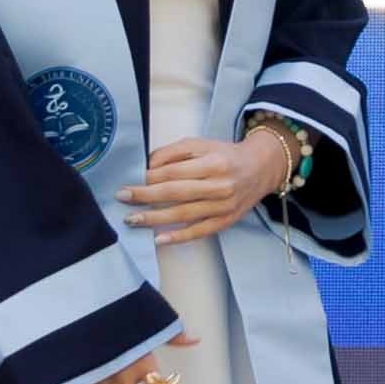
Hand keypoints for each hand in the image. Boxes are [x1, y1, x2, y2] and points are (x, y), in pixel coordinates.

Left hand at [124, 130, 295, 243]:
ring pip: (184, 214)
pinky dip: (179, 236)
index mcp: (213, 162)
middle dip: (145, 196)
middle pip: (176, 193)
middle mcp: (220, 185)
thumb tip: (147, 167)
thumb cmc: (225, 155)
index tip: (129, 181)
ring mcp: (224, 205)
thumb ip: (173, 152)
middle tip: (122, 198)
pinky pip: (200, 231)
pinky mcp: (227, 220)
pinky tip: (159, 238)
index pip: (174, 172)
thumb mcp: (201, 144)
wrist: (261, 168)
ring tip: (132, 219)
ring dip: (155, 218)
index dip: (148, 178)